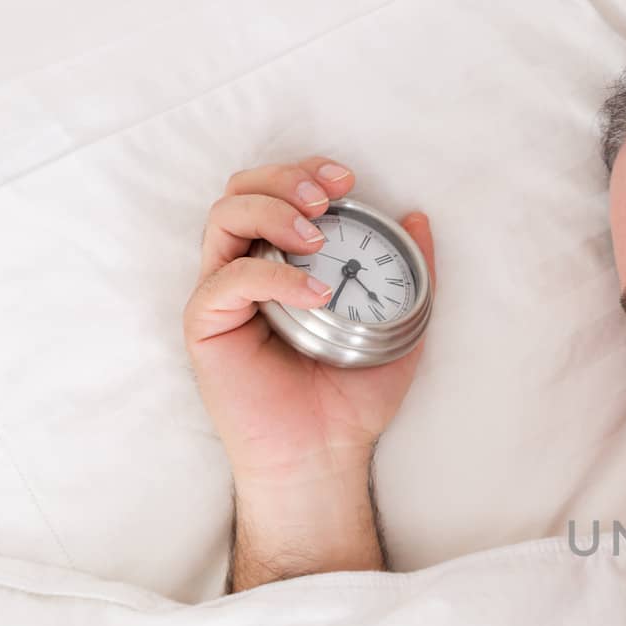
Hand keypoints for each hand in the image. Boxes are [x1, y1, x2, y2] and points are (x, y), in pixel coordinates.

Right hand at [182, 156, 437, 489]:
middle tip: (327, 196)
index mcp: (283, 261)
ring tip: (316, 235)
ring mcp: (222, 292)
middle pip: (242, 191)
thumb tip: (418, 219)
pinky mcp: (206, 322)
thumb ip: (413, 274)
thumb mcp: (400, 326)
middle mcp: (246, 268)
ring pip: (224, 217)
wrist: (327, 452)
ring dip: (272, 211)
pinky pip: (229, 278)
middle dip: (283, 178)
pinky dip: (273, 273)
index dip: (305, 172)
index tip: (347, 178)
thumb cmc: (352, 396)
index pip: (278, 194)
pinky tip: (314, 290)